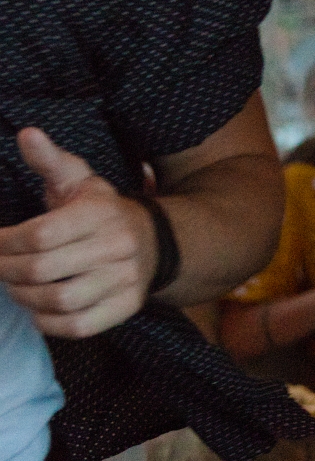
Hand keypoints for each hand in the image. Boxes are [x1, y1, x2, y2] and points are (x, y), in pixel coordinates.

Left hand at [0, 128, 155, 336]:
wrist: (154, 242)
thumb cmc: (99, 211)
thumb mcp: (77, 180)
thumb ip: (49, 160)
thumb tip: (27, 134)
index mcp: (101, 213)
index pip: (39, 235)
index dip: (5, 243)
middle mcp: (118, 246)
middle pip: (42, 270)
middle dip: (7, 271)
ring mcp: (125, 279)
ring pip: (58, 300)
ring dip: (24, 297)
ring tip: (16, 286)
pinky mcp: (126, 306)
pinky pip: (77, 326)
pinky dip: (48, 322)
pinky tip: (39, 307)